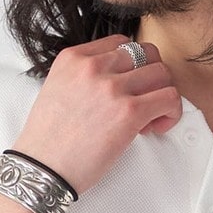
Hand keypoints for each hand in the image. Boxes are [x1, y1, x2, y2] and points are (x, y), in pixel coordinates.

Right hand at [10, 34, 182, 196]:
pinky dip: (171, 113)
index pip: (122, 43)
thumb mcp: (58, 89)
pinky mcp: (129, 111)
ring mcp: (112, 87)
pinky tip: (155, 127)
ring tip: (148, 118)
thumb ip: (85, 77)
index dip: (134, 66)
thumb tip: (117, 81)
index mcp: (73, 57)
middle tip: (143, 102)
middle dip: (152, 78)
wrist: (42, 169)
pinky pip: (170, 98)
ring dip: (162, 95)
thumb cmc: (49, 141)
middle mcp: (93, 66)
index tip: (128, 88)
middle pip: (147, 54)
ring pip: (163, 73)